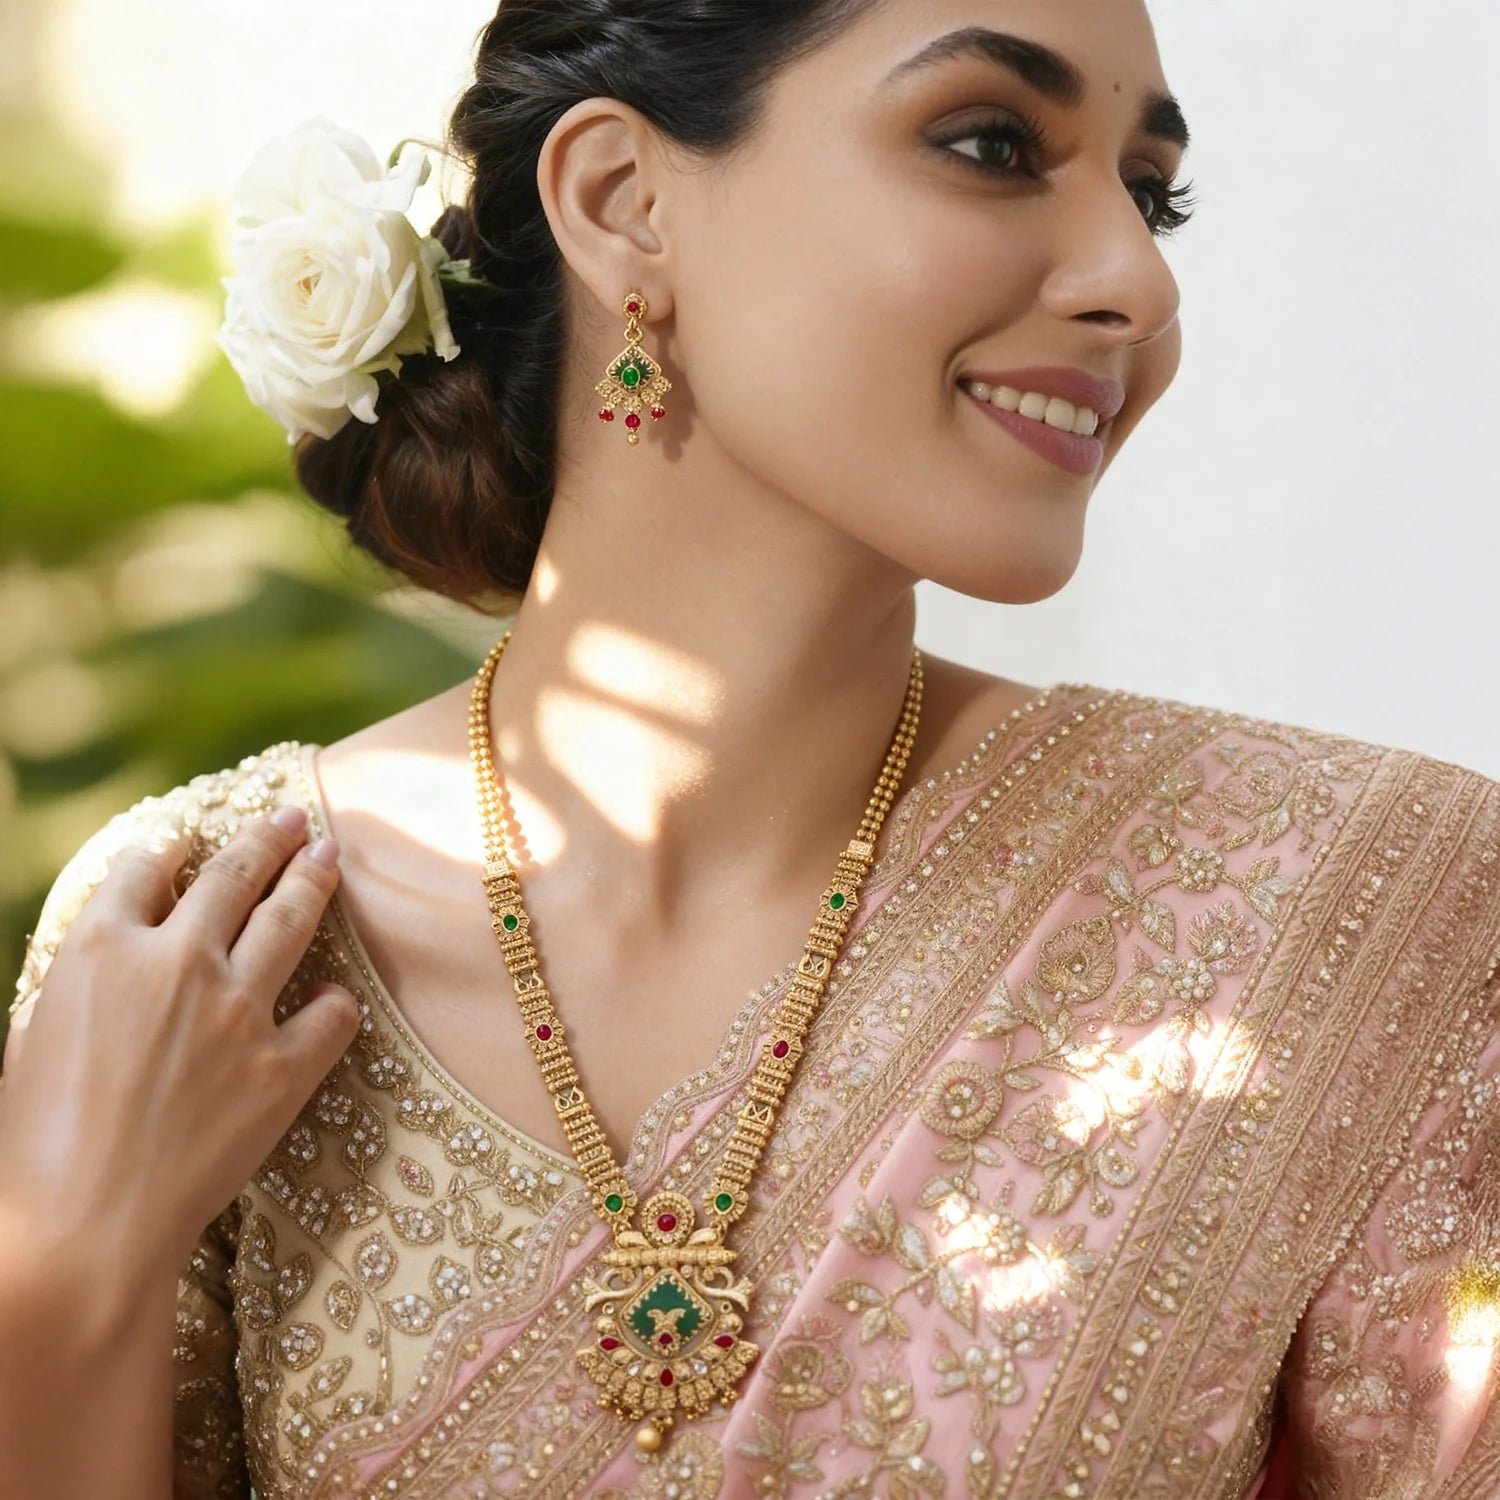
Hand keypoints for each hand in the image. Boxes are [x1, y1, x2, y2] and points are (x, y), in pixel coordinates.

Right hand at [0, 807, 359, 1281]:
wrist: (83, 1228)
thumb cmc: (33, 1149)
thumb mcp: (33, 1039)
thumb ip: (82, 987)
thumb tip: (110, 961)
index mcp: (100, 950)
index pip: (144, 871)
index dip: (171, 849)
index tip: (190, 839)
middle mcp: (177, 963)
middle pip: (235, 877)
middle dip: (269, 838)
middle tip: (295, 819)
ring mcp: (238, 1011)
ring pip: (291, 920)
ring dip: (312, 878)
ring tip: (329, 855)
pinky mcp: (283, 1067)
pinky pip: (330, 1015)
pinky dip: (335, 1004)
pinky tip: (337, 999)